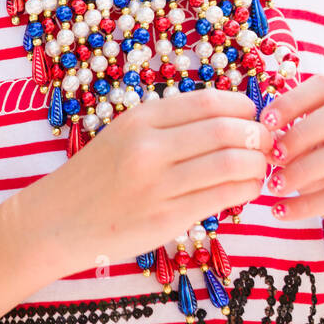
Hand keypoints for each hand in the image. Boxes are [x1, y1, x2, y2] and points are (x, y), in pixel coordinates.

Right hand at [39, 89, 273, 273]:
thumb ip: (171, 126)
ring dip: (257, 165)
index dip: (243, 107)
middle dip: (259, 136)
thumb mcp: (125, 135)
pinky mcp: (166, 219)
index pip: (209, 102)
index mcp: (141, 119)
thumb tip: (232, 120)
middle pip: (227, 131)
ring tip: (259, 169)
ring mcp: (158, 185)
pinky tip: (245, 190)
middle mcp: (150, 148)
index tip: (254, 116)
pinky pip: (222, 198)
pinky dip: (245, 191)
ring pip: (232, 165)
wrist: (55, 221)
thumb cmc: (96, 176)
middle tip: (268, 143)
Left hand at [258, 74, 323, 257]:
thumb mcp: (309, 152)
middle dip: (300, 133)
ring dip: (303, 170)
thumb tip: (261, 133)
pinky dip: (308, 204)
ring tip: (273, 186)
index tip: (265, 122)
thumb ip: (292, 138)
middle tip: (271, 156)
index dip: (294, 100)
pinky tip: (281, 211)